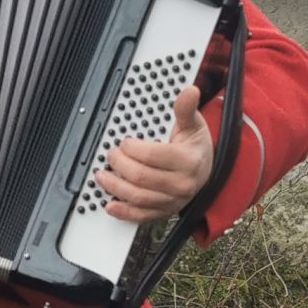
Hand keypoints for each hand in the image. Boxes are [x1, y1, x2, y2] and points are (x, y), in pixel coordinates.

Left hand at [98, 85, 215, 223]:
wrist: (206, 170)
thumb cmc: (195, 147)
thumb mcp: (194, 125)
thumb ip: (186, 110)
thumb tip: (190, 91)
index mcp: (189, 161)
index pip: (153, 156)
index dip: (132, 149)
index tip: (124, 143)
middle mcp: (182, 184)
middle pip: (141, 177)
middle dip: (119, 165)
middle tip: (111, 155)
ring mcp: (173, 201)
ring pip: (138, 197)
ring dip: (115, 187)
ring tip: (102, 176)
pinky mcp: (164, 212)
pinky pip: (142, 216)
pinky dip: (124, 213)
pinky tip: (110, 205)